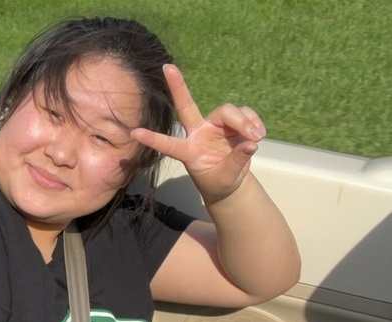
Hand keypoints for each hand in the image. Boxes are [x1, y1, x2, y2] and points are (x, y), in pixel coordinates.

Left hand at [131, 64, 266, 205]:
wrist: (230, 182)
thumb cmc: (220, 182)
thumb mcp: (226, 178)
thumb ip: (236, 161)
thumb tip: (250, 143)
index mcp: (188, 152)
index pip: (168, 145)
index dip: (153, 139)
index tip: (134, 133)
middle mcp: (198, 134)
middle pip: (187, 106)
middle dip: (177, 86)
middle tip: (167, 67)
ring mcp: (214, 126)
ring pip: (227, 111)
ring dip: (244, 122)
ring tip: (256, 137)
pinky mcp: (232, 123)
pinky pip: (245, 114)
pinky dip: (254, 122)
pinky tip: (259, 134)